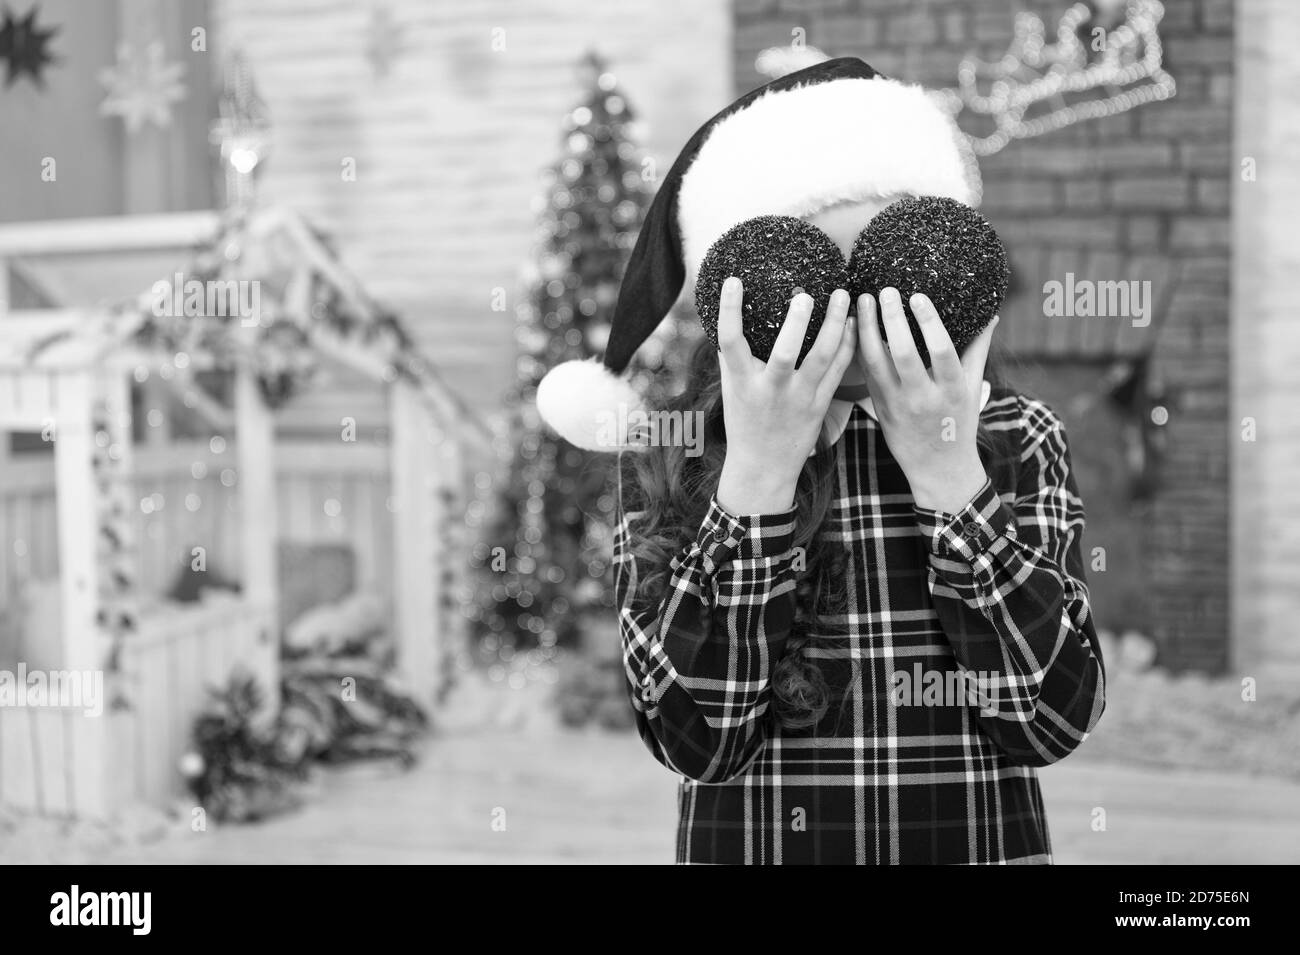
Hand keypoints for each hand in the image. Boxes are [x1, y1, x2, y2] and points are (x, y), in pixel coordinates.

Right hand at [715, 277, 856, 513]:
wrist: (764, 468)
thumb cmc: (744, 422)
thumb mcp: (732, 389)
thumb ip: (732, 356)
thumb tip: (726, 313)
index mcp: (743, 382)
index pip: (730, 341)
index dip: (729, 310)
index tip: (733, 280)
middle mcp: (771, 390)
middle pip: (784, 352)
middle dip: (796, 323)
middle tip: (805, 293)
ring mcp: (799, 398)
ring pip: (821, 358)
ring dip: (835, 325)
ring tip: (842, 295)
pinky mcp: (821, 405)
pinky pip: (838, 370)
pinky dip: (847, 345)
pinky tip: (853, 323)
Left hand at [857, 287, 998, 512]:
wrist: (938, 469)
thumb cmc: (960, 423)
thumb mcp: (972, 388)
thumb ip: (978, 350)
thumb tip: (992, 314)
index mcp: (952, 390)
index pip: (941, 351)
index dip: (929, 322)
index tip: (917, 295)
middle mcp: (923, 398)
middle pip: (903, 354)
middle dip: (891, 320)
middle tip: (884, 290)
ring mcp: (898, 405)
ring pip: (876, 363)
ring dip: (866, 330)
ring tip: (862, 300)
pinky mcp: (879, 408)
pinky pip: (865, 374)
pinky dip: (858, 348)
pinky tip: (853, 325)